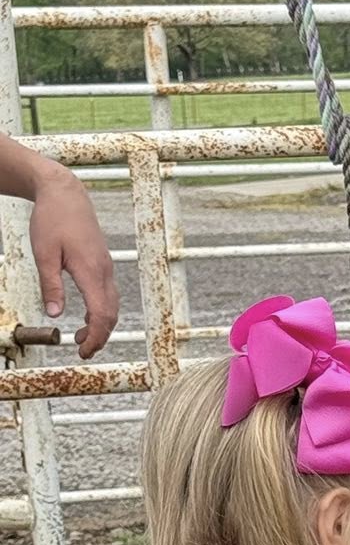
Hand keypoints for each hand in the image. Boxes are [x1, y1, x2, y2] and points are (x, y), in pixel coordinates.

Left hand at [27, 162, 119, 358]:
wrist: (66, 193)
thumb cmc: (52, 219)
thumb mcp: (43, 254)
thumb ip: (51, 286)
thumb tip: (55, 314)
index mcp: (90, 271)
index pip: (102, 314)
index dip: (95, 337)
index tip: (82, 350)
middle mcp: (104, 272)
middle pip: (111, 314)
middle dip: (100, 336)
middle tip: (82, 351)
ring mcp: (106, 268)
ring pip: (111, 306)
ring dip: (100, 325)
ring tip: (82, 336)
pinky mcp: (102, 264)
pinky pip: (107, 294)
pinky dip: (101, 311)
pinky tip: (88, 315)